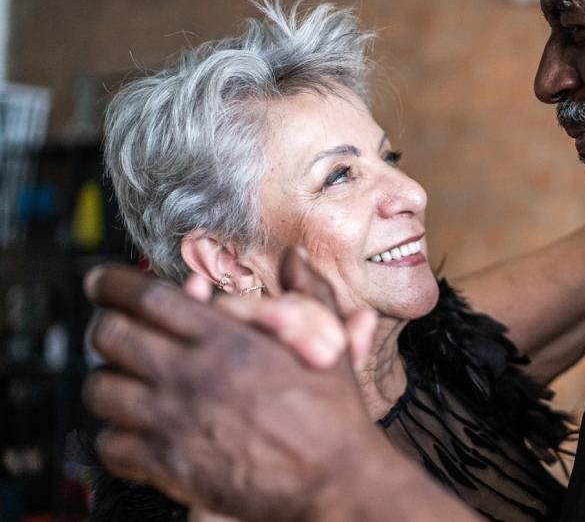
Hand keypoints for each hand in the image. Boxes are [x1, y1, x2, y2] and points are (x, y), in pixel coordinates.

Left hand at [82, 252, 390, 520]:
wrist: (332, 479)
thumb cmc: (331, 413)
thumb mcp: (326, 342)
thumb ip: (308, 293)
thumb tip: (294, 257)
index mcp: (226, 339)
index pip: (146, 296)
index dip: (112, 283)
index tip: (103, 282)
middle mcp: (191, 375)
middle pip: (110, 335)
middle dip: (105, 326)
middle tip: (113, 328)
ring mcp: (173, 421)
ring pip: (101, 389)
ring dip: (109, 380)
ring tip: (125, 380)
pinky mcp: (167, 465)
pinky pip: (109, 444)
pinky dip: (115, 435)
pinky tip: (136, 429)